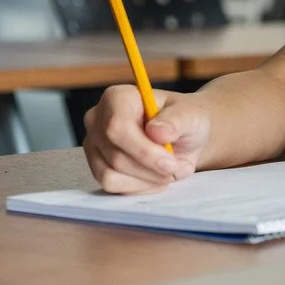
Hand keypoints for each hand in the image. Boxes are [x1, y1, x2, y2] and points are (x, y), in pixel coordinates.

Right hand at [82, 85, 209, 193]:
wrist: (184, 137)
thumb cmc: (185, 120)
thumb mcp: (191, 115)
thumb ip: (177, 121)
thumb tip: (156, 131)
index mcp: (118, 97)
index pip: (117, 127)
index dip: (143, 150)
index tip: (169, 162)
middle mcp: (98, 119)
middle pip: (115, 155)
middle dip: (149, 168)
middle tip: (174, 168)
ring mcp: (93, 144)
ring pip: (111, 175)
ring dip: (145, 179)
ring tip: (166, 171)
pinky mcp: (96, 166)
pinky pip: (112, 186)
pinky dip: (138, 187)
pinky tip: (154, 177)